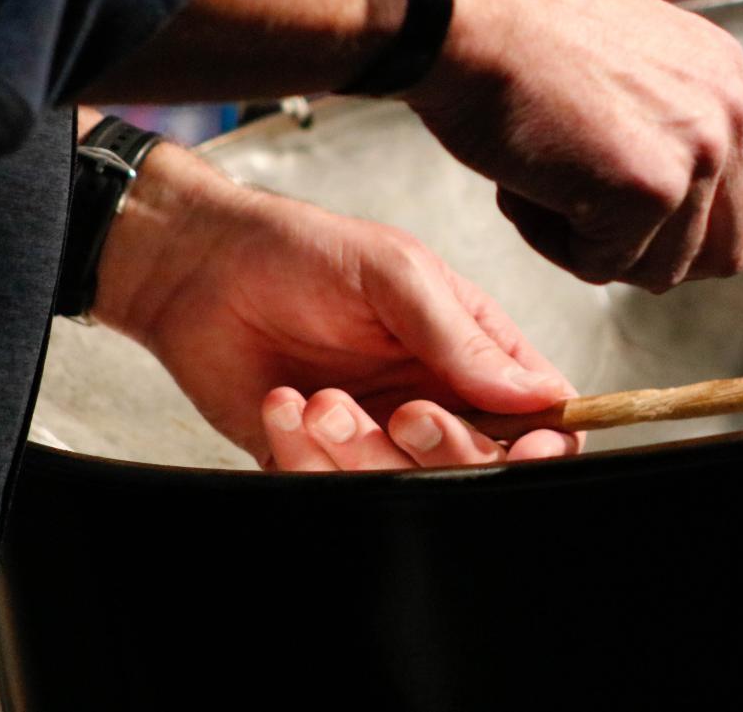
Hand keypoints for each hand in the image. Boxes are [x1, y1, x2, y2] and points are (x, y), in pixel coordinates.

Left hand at [91, 138, 579, 468]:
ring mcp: (378, 434)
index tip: (523, 441)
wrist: (196, 271)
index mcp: (473, 349)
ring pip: (407, 487)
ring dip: (360, 452)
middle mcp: (436, 396)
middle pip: (484, 464)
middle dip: (446, 450)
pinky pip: (332, 490)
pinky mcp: (320, 460)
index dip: (546, 439)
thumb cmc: (300, 252)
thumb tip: (538, 395)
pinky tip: (282, 405)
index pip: (543, 411)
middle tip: (404, 412)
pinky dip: (304, 455)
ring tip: (319, 400)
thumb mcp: (397, 275)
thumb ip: (464, 338)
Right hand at [406, 0, 742, 291]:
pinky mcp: (650, 192)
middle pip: (730, 249)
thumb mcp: (625, 57)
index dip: (712, 229)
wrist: (466, 15)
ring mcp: (697, 154)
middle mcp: (728, 114)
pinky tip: (523, 188)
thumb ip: (667, 118)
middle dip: (658, 255)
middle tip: (590, 226)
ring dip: (596, 248)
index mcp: (726, 77)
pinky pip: (606, 267)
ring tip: (542, 188)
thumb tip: (671, 196)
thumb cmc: (515, 33)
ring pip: (667, 268)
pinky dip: (554, 244)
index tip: (660, 234)